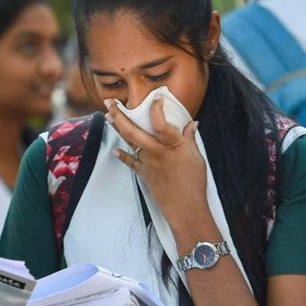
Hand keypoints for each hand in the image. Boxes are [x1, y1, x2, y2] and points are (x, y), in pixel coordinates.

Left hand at [104, 96, 211, 230]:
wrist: (185, 209)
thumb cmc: (194, 183)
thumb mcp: (197, 158)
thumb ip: (190, 139)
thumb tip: (192, 123)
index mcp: (172, 145)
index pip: (160, 122)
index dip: (156, 107)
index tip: (156, 96)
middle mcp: (156, 152)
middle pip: (133, 130)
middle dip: (119, 114)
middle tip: (110, 102)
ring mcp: (147, 163)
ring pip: (128, 142)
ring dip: (117, 128)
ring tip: (108, 116)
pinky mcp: (144, 174)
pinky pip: (130, 162)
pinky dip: (122, 155)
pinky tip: (115, 149)